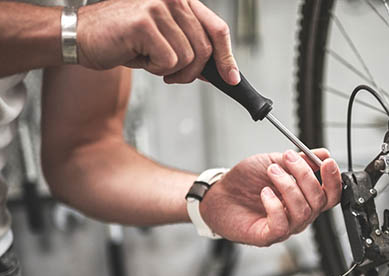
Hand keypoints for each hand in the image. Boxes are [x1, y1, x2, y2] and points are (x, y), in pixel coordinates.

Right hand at [77, 0, 238, 83]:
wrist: (81, 36)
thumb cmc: (122, 39)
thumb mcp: (165, 41)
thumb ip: (192, 48)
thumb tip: (220, 70)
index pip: (217, 28)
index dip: (227, 57)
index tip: (231, 78)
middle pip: (205, 49)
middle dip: (192, 72)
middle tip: (172, 76)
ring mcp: (158, 7)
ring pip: (188, 58)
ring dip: (170, 70)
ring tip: (148, 59)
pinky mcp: (144, 23)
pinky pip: (169, 62)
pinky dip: (155, 69)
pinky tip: (138, 56)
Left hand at [201, 149, 341, 246]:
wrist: (219, 193)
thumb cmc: (245, 181)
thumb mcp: (274, 162)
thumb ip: (298, 159)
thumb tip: (322, 154)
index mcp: (304, 197)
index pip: (331, 194)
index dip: (333, 180)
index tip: (326, 162)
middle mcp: (298, 214)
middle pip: (318, 201)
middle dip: (305, 175)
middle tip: (288, 158)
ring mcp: (286, 226)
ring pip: (302, 211)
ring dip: (288, 186)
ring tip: (271, 171)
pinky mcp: (269, 236)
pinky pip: (282, 225)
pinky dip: (274, 205)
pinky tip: (264, 193)